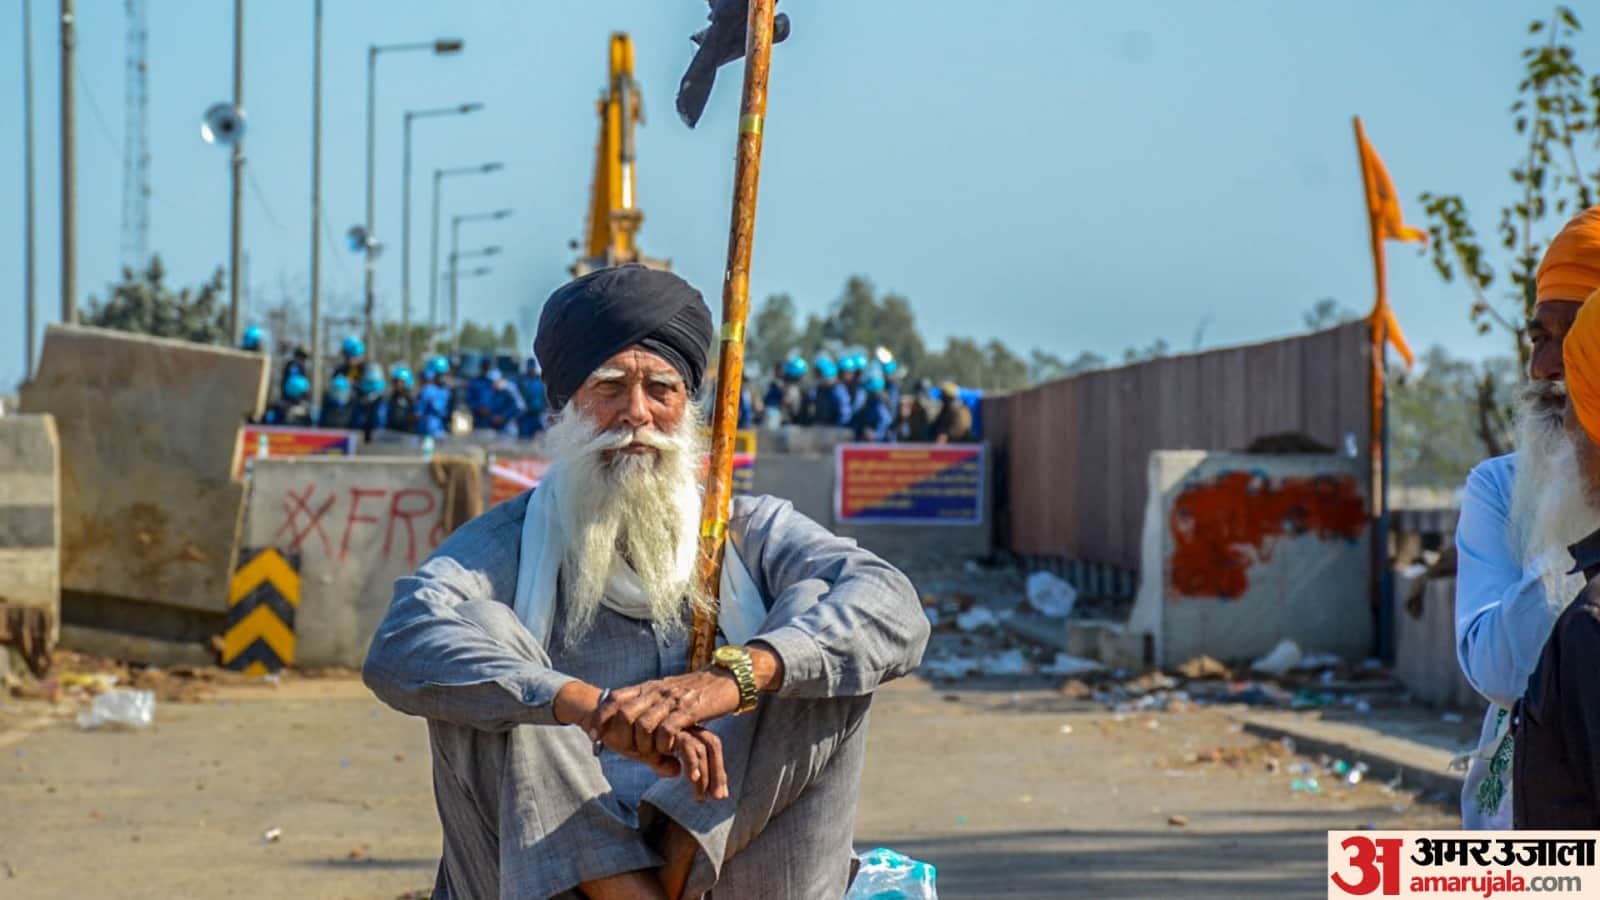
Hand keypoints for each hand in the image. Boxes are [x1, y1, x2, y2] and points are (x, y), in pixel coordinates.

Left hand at [588, 670, 741, 799]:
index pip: (616, 698)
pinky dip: (664, 744)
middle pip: (625, 713)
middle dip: (620, 736)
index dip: (601, 716)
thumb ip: (651, 703)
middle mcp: (658, 691)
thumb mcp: (669, 693)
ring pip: (643, 724)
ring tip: (650, 755)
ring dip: (643, 745)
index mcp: (650, 687)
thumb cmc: (699, 689)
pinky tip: (669, 750)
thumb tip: (629, 718)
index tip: (593, 735)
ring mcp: (673, 700)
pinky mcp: (691, 710)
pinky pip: (667, 729)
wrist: (728, 678)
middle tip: (623, 751)